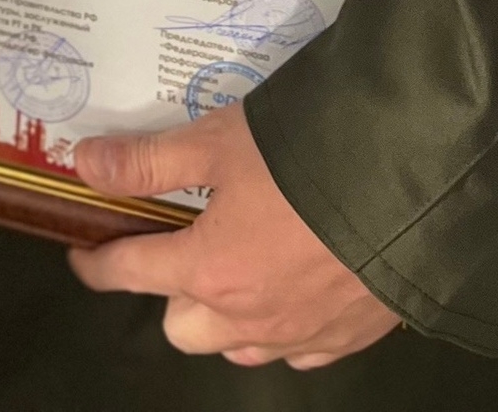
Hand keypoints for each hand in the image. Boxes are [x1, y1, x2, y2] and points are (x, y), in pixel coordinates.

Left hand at [68, 102, 399, 367]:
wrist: (413, 185)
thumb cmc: (305, 158)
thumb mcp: (217, 143)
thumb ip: (148, 160)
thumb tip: (85, 164)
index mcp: (209, 271)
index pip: (131, 273)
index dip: (98, 264)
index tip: (85, 256)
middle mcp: (249, 318)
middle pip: (182, 327)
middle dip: (169, 291)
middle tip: (182, 242)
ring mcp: (301, 335)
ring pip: (237, 348)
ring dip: (223, 317)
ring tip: (234, 266)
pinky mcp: (348, 338)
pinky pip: (296, 353)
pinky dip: (281, 330)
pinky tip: (289, 289)